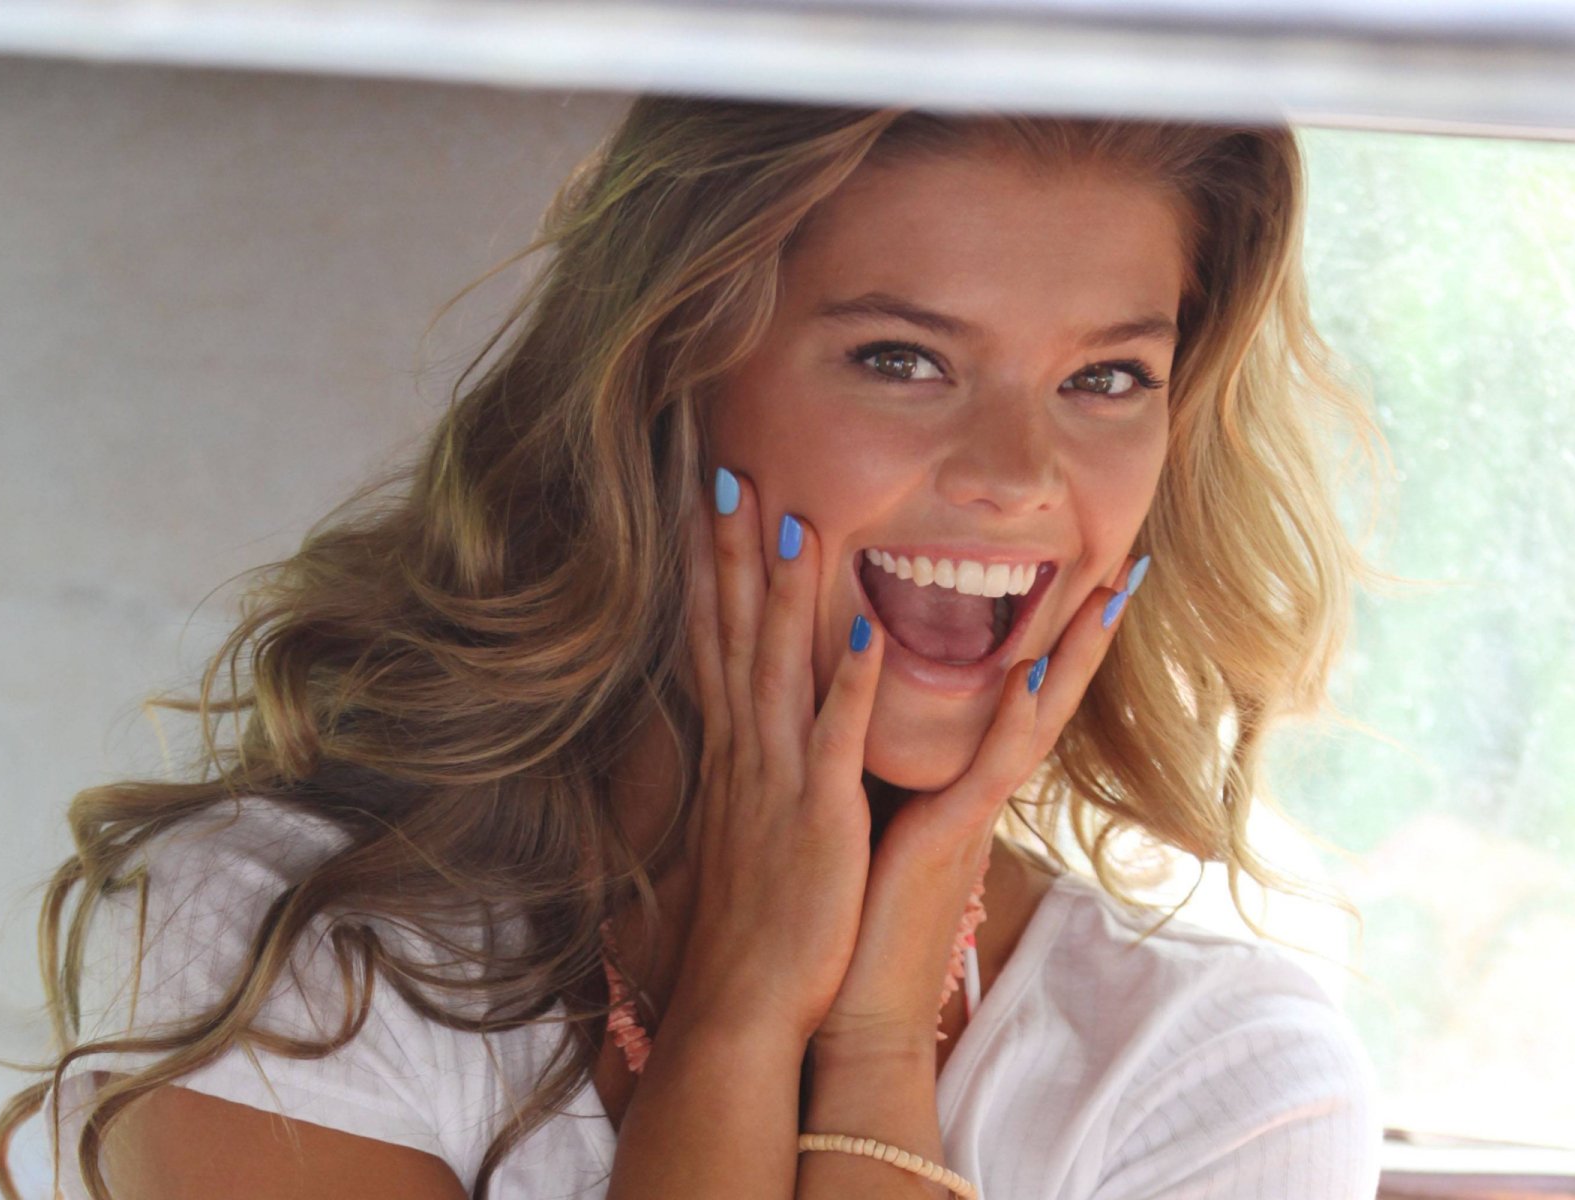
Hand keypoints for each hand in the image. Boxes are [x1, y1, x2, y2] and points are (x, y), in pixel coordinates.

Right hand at [658, 467, 886, 1043]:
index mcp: (733, 755)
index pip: (713, 642)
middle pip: (732, 632)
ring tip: (794, 518)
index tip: (704, 507)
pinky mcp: (821, 816)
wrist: (741, 1003)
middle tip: (727, 474)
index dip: (707, 571)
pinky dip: (853, 682)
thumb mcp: (741, 831)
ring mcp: (779, 781)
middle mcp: (747, 754)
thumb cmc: (749, 925)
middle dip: (729, 551)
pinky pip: (838, 737)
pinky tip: (869, 627)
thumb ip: (746, 775)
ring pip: (778, 666)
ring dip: (785, 591)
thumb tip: (738, 739)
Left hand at [812, 553, 1146, 1053]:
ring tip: (1107, 594)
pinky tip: (1030, 672)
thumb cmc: (857, 908)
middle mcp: (975, 790)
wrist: (851, 1003)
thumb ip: (885, 764)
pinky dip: (1012, 720)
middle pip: (1043, 696)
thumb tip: (869, 706)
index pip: (1011, 694)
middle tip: (1127, 567)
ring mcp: (972, 813)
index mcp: (956, 781)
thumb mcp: (875, 816)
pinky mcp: (951, 839)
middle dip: (1084, 634)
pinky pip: (990, 770)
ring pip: (1033, 721)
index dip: (1046, 637)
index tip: (1079, 574)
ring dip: (1072, 658)